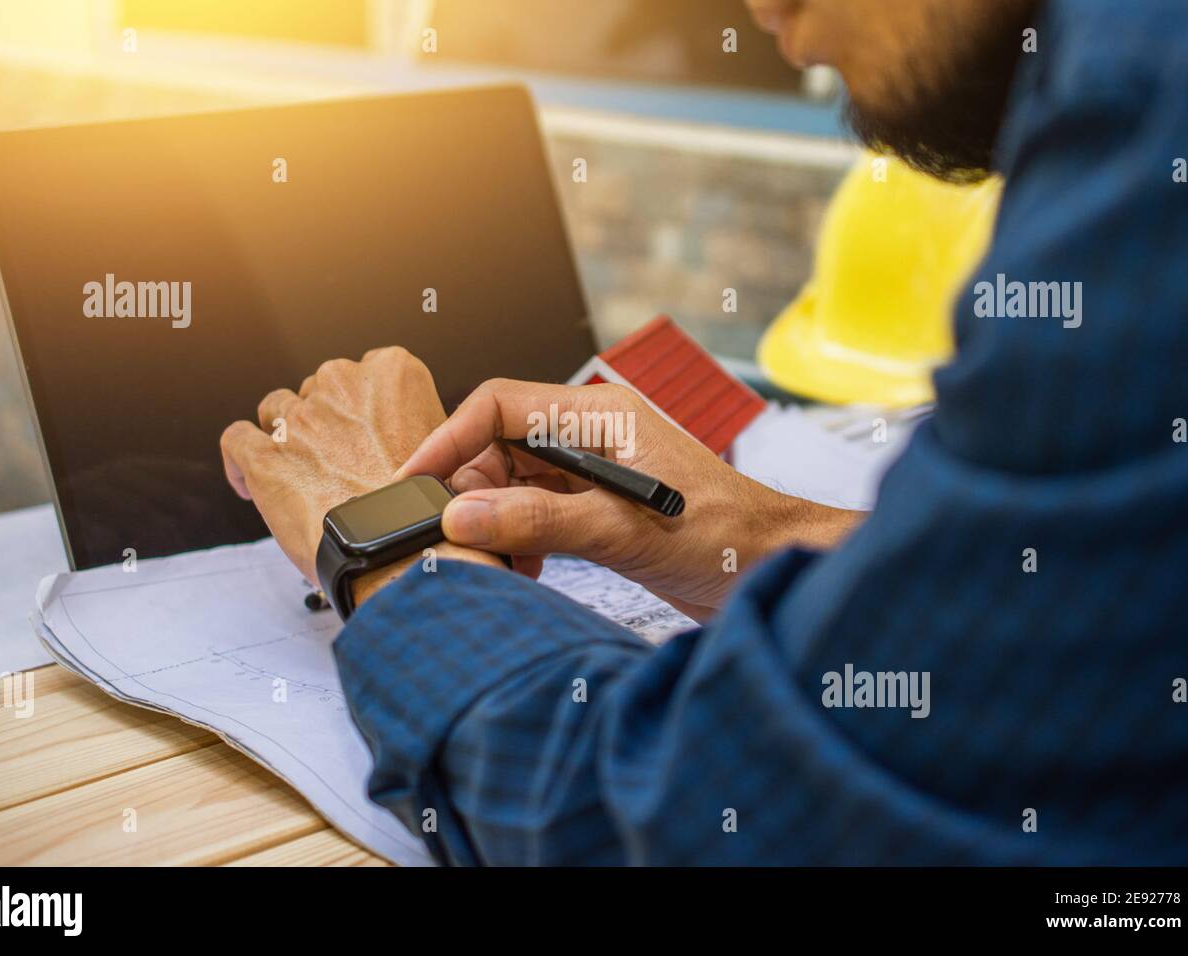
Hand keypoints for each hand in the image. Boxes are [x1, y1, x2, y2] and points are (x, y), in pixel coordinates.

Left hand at [219, 347, 460, 584]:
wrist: (400, 548)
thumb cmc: (424, 510)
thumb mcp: (442, 446)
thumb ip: (413, 425)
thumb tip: (394, 439)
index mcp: (392, 374)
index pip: (365, 370)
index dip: (362, 403)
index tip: (367, 429)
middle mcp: (342, 386)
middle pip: (318, 389)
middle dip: (325, 422)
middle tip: (342, 463)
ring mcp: (299, 419)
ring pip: (276, 409)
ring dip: (285, 436)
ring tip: (301, 472)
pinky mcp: (265, 456)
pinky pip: (236, 439)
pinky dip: (239, 459)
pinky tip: (250, 480)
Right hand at [400, 378, 860, 617]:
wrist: (772, 568)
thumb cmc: (724, 535)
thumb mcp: (623, 531)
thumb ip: (540, 520)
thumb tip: (465, 517)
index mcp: (599, 415)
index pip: (499, 406)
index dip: (450, 440)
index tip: (415, 481)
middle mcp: (592, 436)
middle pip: (499, 447)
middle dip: (469, 492)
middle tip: (447, 538)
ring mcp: (595, 473)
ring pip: (514, 483)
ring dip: (493, 520)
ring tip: (486, 561)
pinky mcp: (600, 509)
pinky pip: (537, 511)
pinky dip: (519, 538)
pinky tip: (522, 570)